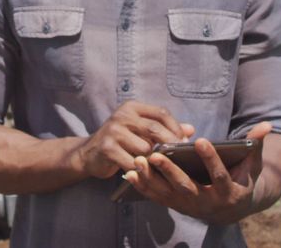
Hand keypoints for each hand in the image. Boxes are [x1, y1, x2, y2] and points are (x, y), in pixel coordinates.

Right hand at [73, 100, 194, 178]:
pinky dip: (140, 170)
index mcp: (132, 107)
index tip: (184, 142)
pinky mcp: (107, 149)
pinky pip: (133, 162)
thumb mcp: (140, 130)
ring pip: (145, 148)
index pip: (160, 113)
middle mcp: (122, 116)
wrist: (88, 154)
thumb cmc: (120, 142)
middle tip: (179, 156)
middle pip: (154, 129)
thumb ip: (164, 129)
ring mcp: (113, 131)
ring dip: (152, 159)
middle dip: (170, 144)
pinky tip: (143, 173)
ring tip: (157, 165)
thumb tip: (191, 130)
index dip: (175, 127)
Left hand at [125, 122, 272, 223]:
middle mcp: (207, 203)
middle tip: (156, 154)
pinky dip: (143, 187)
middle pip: (187, 187)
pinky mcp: (176, 206)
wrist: (231, 208)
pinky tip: (130, 174)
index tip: (201, 141)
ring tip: (139, 160)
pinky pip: (157, 198)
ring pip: (168, 194)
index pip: (220, 176)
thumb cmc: (242, 179)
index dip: (212, 159)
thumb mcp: (252, 164)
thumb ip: (256, 144)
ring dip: (152, 178)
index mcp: (229, 192)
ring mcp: (189, 206)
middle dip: (170, 172)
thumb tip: (268, 124)